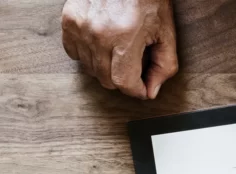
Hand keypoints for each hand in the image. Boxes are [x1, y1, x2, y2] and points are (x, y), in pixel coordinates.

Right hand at [62, 0, 178, 99]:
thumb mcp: (165, 32)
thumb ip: (164, 65)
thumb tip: (151, 91)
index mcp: (125, 36)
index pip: (124, 83)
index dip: (137, 90)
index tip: (143, 88)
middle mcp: (100, 33)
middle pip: (107, 80)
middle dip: (123, 80)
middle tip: (133, 66)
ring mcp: (81, 27)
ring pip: (91, 70)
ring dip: (106, 68)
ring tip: (118, 51)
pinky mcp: (69, 20)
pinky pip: (74, 53)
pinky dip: (88, 55)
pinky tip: (101, 45)